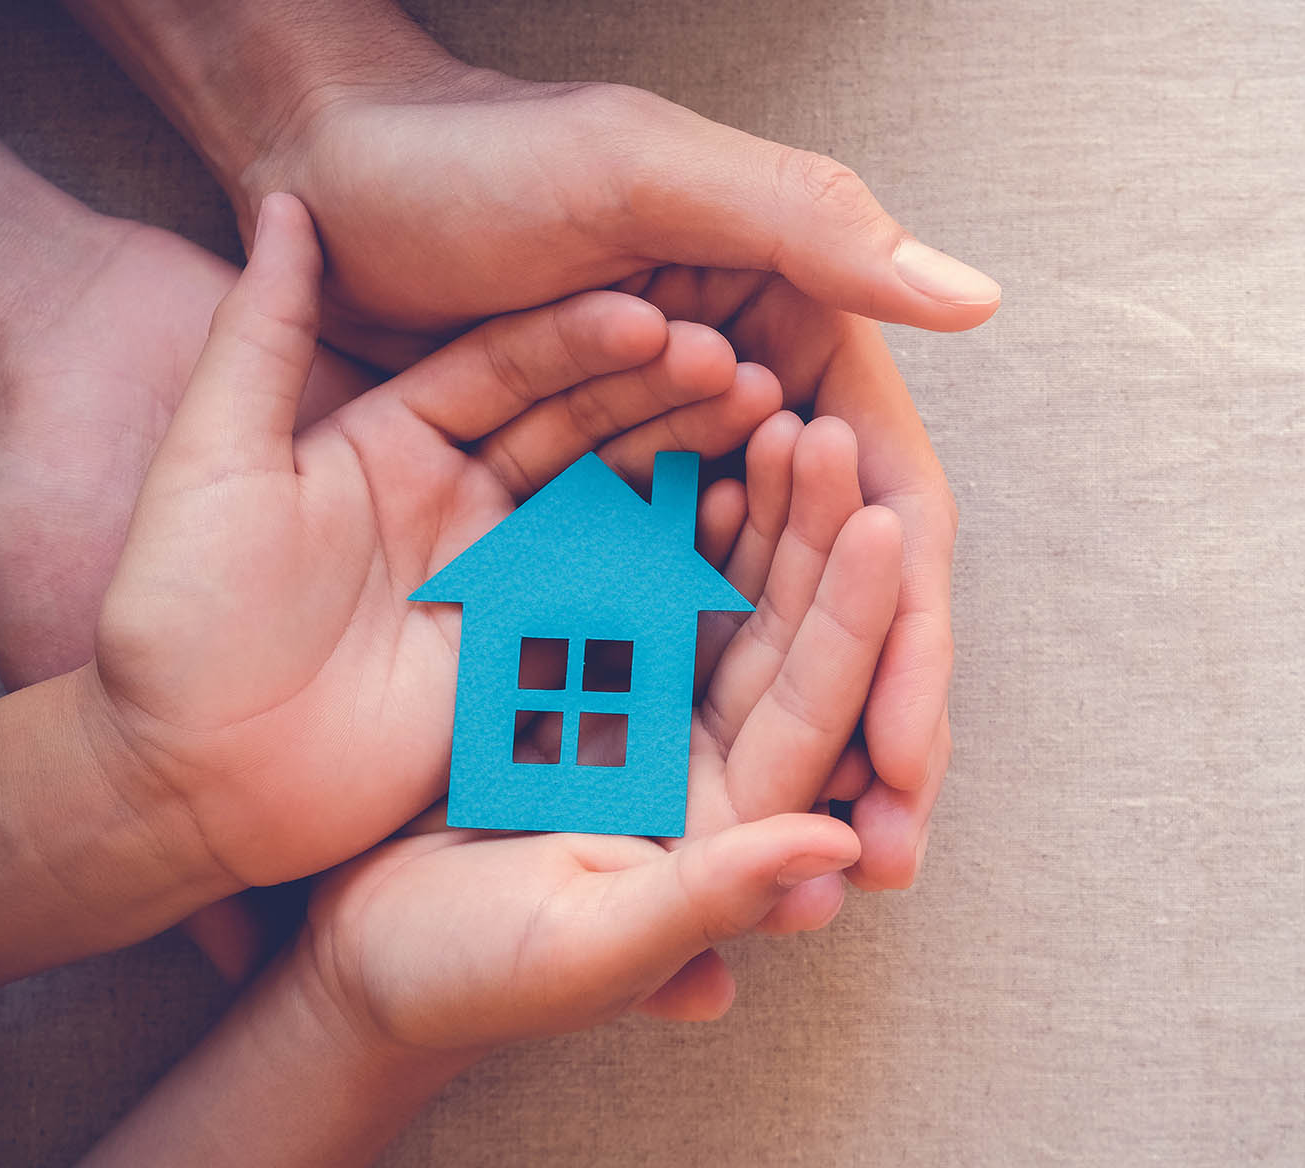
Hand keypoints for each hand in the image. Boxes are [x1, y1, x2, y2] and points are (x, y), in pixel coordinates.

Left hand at [87, 193, 779, 896]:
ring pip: (611, 505)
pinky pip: (612, 600)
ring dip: (682, 466)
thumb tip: (286, 199)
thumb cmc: (176, 617)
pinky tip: (735, 526)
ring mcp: (502, 578)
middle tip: (739, 369)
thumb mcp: (212, 461)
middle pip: (579, 429)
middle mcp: (463, 498)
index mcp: (397, 438)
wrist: (186, 779)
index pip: (508, 367)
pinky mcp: (526, 655)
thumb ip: (259, 334)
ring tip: (763, 430)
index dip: (580, 340)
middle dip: (658, 396)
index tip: (652, 313)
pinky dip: (674, 564)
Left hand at [227, 49, 971, 890]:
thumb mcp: (641, 172)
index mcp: (798, 341)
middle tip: (893, 854)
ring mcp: (665, 478)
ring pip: (761, 633)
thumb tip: (978, 303)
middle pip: (840, 595)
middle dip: (877, 727)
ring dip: (805, 749)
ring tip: (824, 874)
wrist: (325, 173)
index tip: (912, 760)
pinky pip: (657, 627)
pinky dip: (693, 714)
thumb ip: (809, 230)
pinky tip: (711, 811)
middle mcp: (748, 422)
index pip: (892, 510)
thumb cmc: (478, 155)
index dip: (915, 638)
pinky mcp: (579, 518)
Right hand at [303, 416, 900, 1051]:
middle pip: (776, 630)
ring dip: (742, 502)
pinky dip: (650, 508)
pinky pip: (626, 575)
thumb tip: (836, 852)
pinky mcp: (570, 667)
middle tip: (826, 430)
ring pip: (712, 587)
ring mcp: (639, 703)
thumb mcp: (584, 946)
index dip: (848, 622)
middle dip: (806, 533)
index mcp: (728, 821)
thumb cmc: (465, 979)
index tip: (878, 525)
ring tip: (767, 403)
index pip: (810, 710)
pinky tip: (672, 430)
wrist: (352, 961)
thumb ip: (706, 899)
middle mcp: (702, 755)